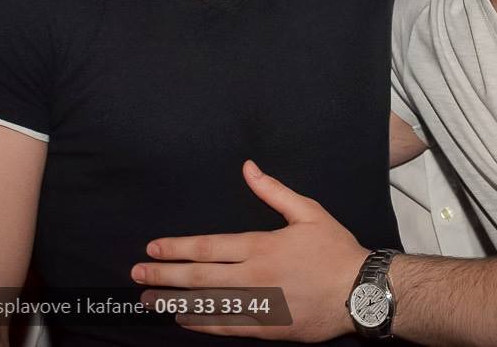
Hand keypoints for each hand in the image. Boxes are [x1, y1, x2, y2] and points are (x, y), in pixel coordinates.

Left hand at [133, 160, 366, 341]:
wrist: (359, 291)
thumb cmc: (335, 249)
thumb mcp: (308, 211)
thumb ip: (273, 191)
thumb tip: (248, 168)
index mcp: (260, 245)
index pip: (207, 247)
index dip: (176, 248)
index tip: (152, 249)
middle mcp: (253, 276)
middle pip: (198, 277)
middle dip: (163, 276)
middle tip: (137, 276)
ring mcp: (258, 304)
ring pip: (206, 305)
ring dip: (174, 302)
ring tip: (149, 300)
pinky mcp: (266, 327)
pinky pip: (226, 326)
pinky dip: (201, 323)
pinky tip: (183, 320)